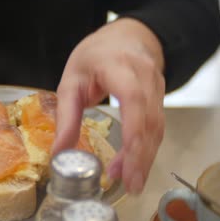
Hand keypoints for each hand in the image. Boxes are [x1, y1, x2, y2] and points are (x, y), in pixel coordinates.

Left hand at [52, 18, 164, 193]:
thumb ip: (66, 116)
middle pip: (149, 120)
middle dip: (140, 155)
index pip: (133, 100)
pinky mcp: (160, 99)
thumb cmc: (95, 56)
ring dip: (146, 156)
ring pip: (158, 127)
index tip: (126, 163)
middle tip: (130, 184)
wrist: (126, 37)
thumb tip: (59, 152)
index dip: (133, 133)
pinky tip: (135, 166)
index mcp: (119, 66)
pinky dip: (148, 148)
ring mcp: (157, 87)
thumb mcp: (71, 80)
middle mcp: (145, 76)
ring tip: (131, 182)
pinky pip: (157, 127)